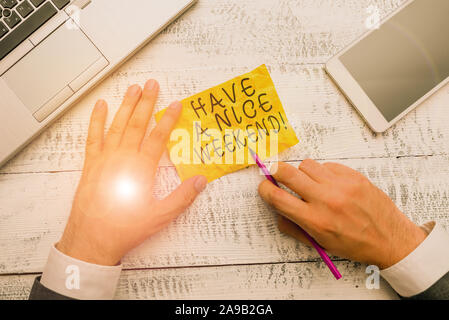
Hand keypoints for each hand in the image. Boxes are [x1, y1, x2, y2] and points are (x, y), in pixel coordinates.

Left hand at [57, 80, 207, 265]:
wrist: (90, 240)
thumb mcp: (159, 217)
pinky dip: (97, 120)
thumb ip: (181, 198)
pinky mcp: (91, 164)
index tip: (176, 104)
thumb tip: (200, 181)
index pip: (157, 137)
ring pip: (117, 125)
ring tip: (133, 88)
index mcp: (140, 170)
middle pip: (137, 124)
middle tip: (152, 84)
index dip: (168, 119)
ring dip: (126, 105)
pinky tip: (100, 106)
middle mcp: (122, 158)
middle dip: (146, 102)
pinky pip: (93, 136)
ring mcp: (104, 159)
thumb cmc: (124, 229)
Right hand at [258, 160, 426, 268]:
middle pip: (287, 172)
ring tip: (309, 183)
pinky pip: (327, 164)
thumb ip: (293, 227)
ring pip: (306, 165)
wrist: (389, 238)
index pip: (277, 197)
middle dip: (275, 170)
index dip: (264, 189)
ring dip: (301, 172)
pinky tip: (328, 183)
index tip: (264, 187)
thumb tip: (277, 208)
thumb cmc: (355, 244)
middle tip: (275, 173)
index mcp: (314, 220)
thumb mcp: (320, 243)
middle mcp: (325, 199)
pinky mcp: (353, 176)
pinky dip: (322, 172)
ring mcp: (340, 185)